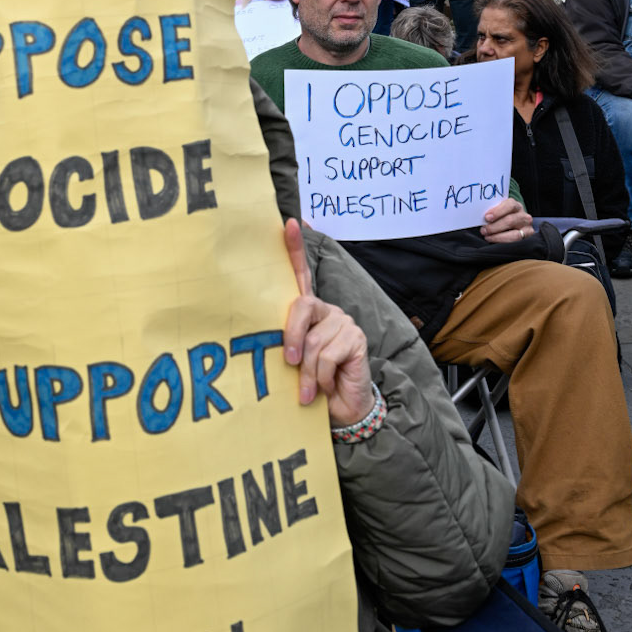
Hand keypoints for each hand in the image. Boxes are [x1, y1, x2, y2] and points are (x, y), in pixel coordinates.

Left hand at [282, 220, 373, 427]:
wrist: (341, 408)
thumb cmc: (312, 383)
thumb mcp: (294, 362)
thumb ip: (286, 345)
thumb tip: (276, 345)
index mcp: (307, 314)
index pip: (300, 275)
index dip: (294, 249)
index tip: (289, 223)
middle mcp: (326, 311)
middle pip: (301, 307)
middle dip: (291, 336)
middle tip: (289, 362)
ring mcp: (343, 322)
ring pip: (312, 341)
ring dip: (307, 372)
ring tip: (309, 388)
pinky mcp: (355, 338)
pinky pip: (327, 354)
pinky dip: (321, 377)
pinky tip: (326, 385)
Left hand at [481, 197, 532, 242]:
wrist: (513, 226)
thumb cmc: (501, 218)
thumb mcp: (498, 213)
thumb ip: (492, 213)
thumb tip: (479, 217)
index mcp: (515, 206)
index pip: (510, 205)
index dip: (498, 211)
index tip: (487, 217)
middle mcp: (523, 216)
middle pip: (510, 220)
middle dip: (495, 226)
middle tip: (483, 230)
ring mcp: (527, 228)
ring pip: (515, 234)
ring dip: (498, 236)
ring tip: (487, 237)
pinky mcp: (528, 238)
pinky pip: (516, 243)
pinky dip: (504, 242)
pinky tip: (495, 241)